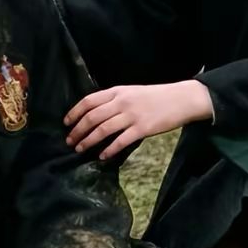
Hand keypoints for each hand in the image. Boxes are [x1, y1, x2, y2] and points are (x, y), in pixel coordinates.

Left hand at [65, 79, 213, 159]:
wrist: (181, 99)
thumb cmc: (157, 96)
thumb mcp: (132, 92)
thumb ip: (115, 100)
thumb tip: (96, 113)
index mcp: (117, 91)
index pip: (89, 101)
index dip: (74, 112)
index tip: (66, 123)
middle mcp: (121, 102)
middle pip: (92, 117)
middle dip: (77, 130)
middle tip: (70, 141)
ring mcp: (131, 115)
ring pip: (102, 129)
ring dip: (88, 140)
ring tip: (80, 149)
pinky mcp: (142, 129)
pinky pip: (120, 141)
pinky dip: (109, 149)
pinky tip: (102, 156)